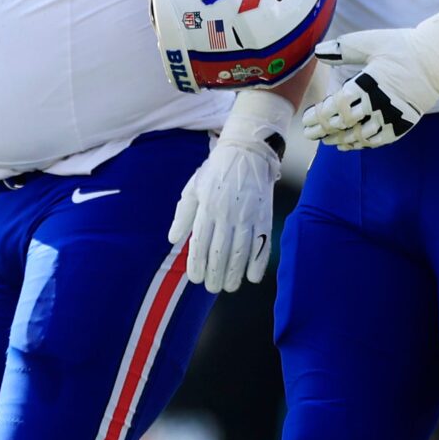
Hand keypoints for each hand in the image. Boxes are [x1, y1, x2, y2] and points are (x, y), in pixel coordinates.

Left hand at [170, 91, 284, 292]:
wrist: (248, 151)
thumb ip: (183, 214)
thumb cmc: (216, 171)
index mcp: (207, 207)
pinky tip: (252, 276)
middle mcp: (227, 213)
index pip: (200, 243)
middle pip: (220, 252)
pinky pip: (262, 244)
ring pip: (241, 251)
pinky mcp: (265, 215)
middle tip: (213, 288)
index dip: (197, 264)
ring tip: (230, 286)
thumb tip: (173, 240)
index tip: (195, 279)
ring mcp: (248, 215)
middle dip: (216, 274)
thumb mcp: (193, 187)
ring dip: (235, 273)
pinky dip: (258, 262)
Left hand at [299, 28, 438, 149]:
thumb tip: (318, 51)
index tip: (308, 117)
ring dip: (340, 140)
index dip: (320, 115)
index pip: (338, 106)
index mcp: (369, 83)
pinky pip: (378, 140)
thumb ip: (344, 49)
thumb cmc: (404, 48)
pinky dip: (361, 144)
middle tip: (310, 133)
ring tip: (326, 140)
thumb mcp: (372, 42)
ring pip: (361, 136)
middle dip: (324, 130)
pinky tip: (348, 144)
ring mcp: (393, 116)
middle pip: (346, 124)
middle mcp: (380, 103)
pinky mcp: (404, 124)